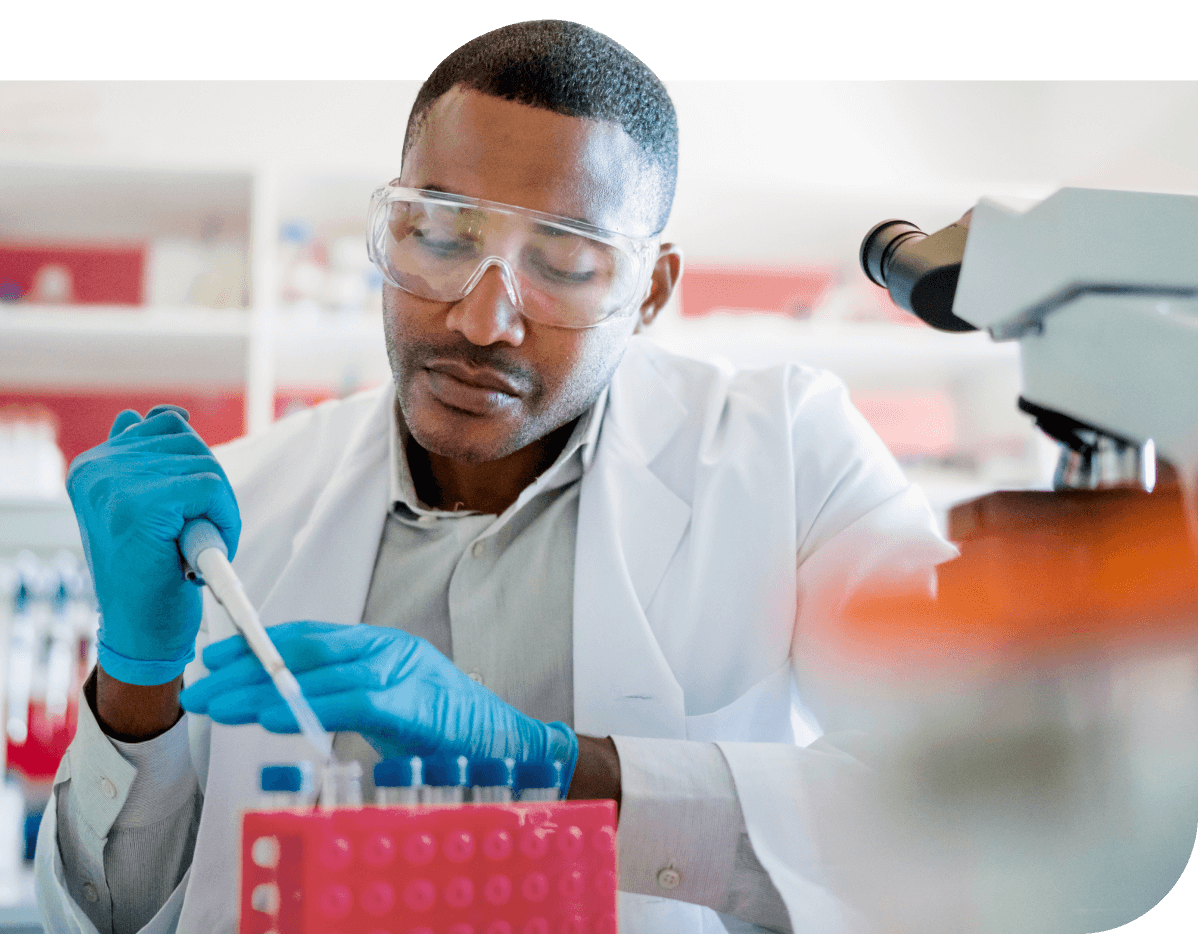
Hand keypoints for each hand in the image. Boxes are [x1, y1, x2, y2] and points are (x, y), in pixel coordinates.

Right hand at [67, 406, 239, 685]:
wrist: (141, 634)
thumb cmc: (150, 573)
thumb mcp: (144, 507)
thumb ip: (150, 460)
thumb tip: (168, 415)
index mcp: (93, 464)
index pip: (166, 425)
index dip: (191, 470)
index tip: (181, 511)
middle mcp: (97, 467)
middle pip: (191, 443)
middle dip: (208, 490)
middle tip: (191, 536)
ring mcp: (115, 484)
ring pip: (206, 465)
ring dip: (218, 509)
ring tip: (193, 546)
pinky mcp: (142, 504)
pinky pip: (213, 488)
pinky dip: (225, 520)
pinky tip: (203, 552)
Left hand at [179, 621, 578, 791]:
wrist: (509, 743)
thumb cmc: (448, 729)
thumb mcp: (390, 704)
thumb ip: (346, 696)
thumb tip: (286, 702)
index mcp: (381, 645)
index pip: (310, 635)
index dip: (258, 644)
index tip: (214, 658)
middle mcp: (388, 647)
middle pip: (304, 648)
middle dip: (244, 666)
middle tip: (198, 684)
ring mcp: (403, 670)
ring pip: (319, 671)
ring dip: (259, 689)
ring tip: (216, 704)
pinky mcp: (413, 703)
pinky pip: (350, 700)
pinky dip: (306, 706)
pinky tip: (267, 717)